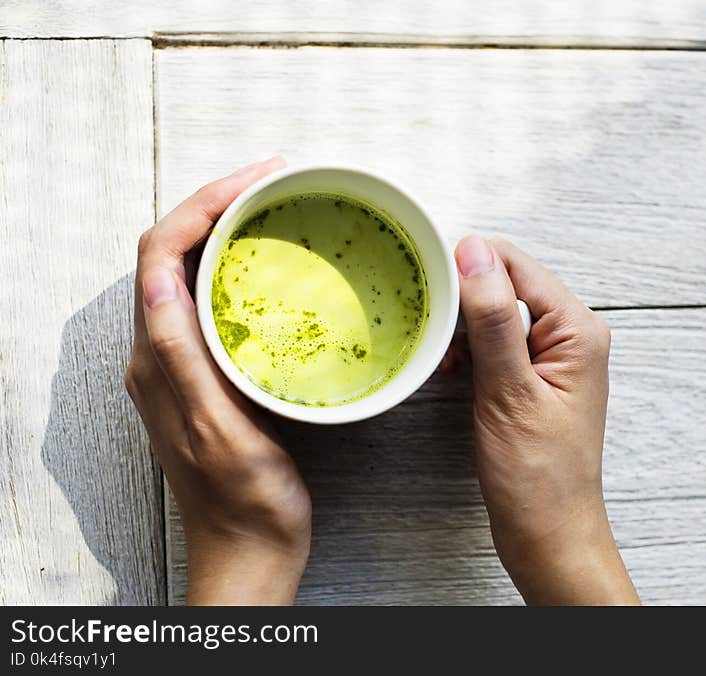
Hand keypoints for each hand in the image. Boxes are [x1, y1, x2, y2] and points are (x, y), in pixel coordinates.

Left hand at [125, 157, 311, 604]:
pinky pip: (212, 299)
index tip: (257, 179)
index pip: (160, 253)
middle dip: (215, 202)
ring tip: (274, 205)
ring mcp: (181, 361)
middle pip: (171, 251)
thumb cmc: (243, 499)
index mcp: (156, 359)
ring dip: (225, 228)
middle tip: (273, 179)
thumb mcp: (218, 431)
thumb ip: (183, 358)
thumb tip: (159, 281)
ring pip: (190, 270)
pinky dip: (239, 265)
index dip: (202, 204)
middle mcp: (159, 352)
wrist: (249, 545)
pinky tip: (273, 264)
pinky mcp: (206, 372)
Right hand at [450, 235, 637, 604]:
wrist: (549, 535)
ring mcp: (552, 357)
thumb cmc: (537, 477)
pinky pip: (497, 341)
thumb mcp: (509, 392)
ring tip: (445, 357)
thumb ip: (493, 319)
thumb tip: (474, 253)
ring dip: (464, 326)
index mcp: (577, 329)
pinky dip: (470, 348)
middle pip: (506, 283)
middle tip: (432, 328)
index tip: (427, 282)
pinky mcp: (533, 377)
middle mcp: (571, 335)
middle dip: (464, 299)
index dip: (468, 265)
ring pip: (497, 312)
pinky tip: (453, 368)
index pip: (516, 263)